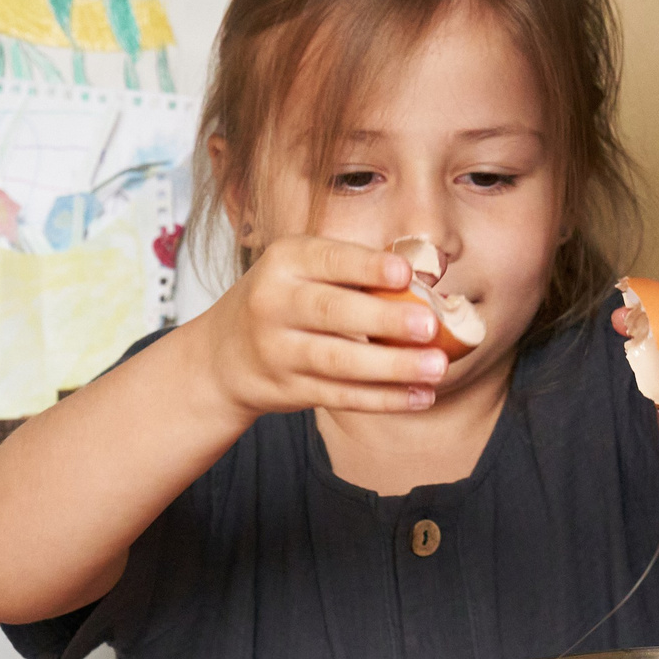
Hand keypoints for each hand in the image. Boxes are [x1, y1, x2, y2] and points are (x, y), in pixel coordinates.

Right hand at [193, 235, 451, 417]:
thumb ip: (357, 273)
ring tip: (437, 367)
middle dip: (384, 319)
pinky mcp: (288, 389)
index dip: (367, 267)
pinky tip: (420, 396)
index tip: (405, 273)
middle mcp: (273, 303)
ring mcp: (277, 350)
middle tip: (430, 326)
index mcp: (285, 261)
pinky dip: (384, 398)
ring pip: (338, 360)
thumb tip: (428, 280)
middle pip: (332, 311)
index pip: (328, 259)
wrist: (222, 356)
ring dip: (392, 366)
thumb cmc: (285, 301)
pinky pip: (341, 396)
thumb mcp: (305, 272)